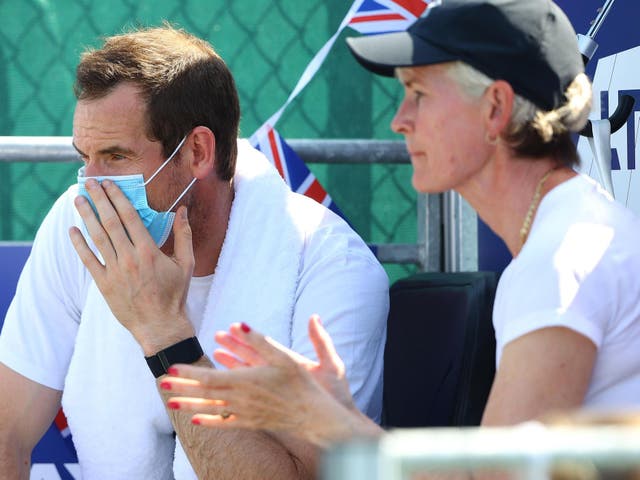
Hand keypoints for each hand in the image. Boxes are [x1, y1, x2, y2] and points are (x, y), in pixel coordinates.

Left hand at [69, 179, 194, 353]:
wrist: (160, 326)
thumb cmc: (175, 294)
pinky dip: (79, 244)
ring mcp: (115, 271)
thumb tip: (183, 211)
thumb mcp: (186, 264)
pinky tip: (73, 230)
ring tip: (78, 199)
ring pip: (97, 238)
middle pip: (110, 222)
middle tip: (90, 183)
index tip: (109, 184)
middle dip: (99, 200)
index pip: (129, 217)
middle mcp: (130, 258)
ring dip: (86, 216)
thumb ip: (184, 235)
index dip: (118, 198)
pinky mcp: (104, 284)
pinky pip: (88, 260)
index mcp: (149, 251)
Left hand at [161, 316, 363, 445]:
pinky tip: (195, 419)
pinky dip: (208, 421)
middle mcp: (241, 399)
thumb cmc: (300, 383)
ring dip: (189, 404)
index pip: (210, 377)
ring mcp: (244, 413)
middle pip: (205, 393)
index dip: (190, 372)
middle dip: (182, 386)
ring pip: (210, 409)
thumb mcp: (282, 357)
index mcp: (246, 381)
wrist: (313, 415)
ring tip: (170, 402)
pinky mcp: (250, 422)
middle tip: (161, 382)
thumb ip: (259, 340)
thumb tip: (239, 324)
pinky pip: (224, 423)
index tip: (172, 366)